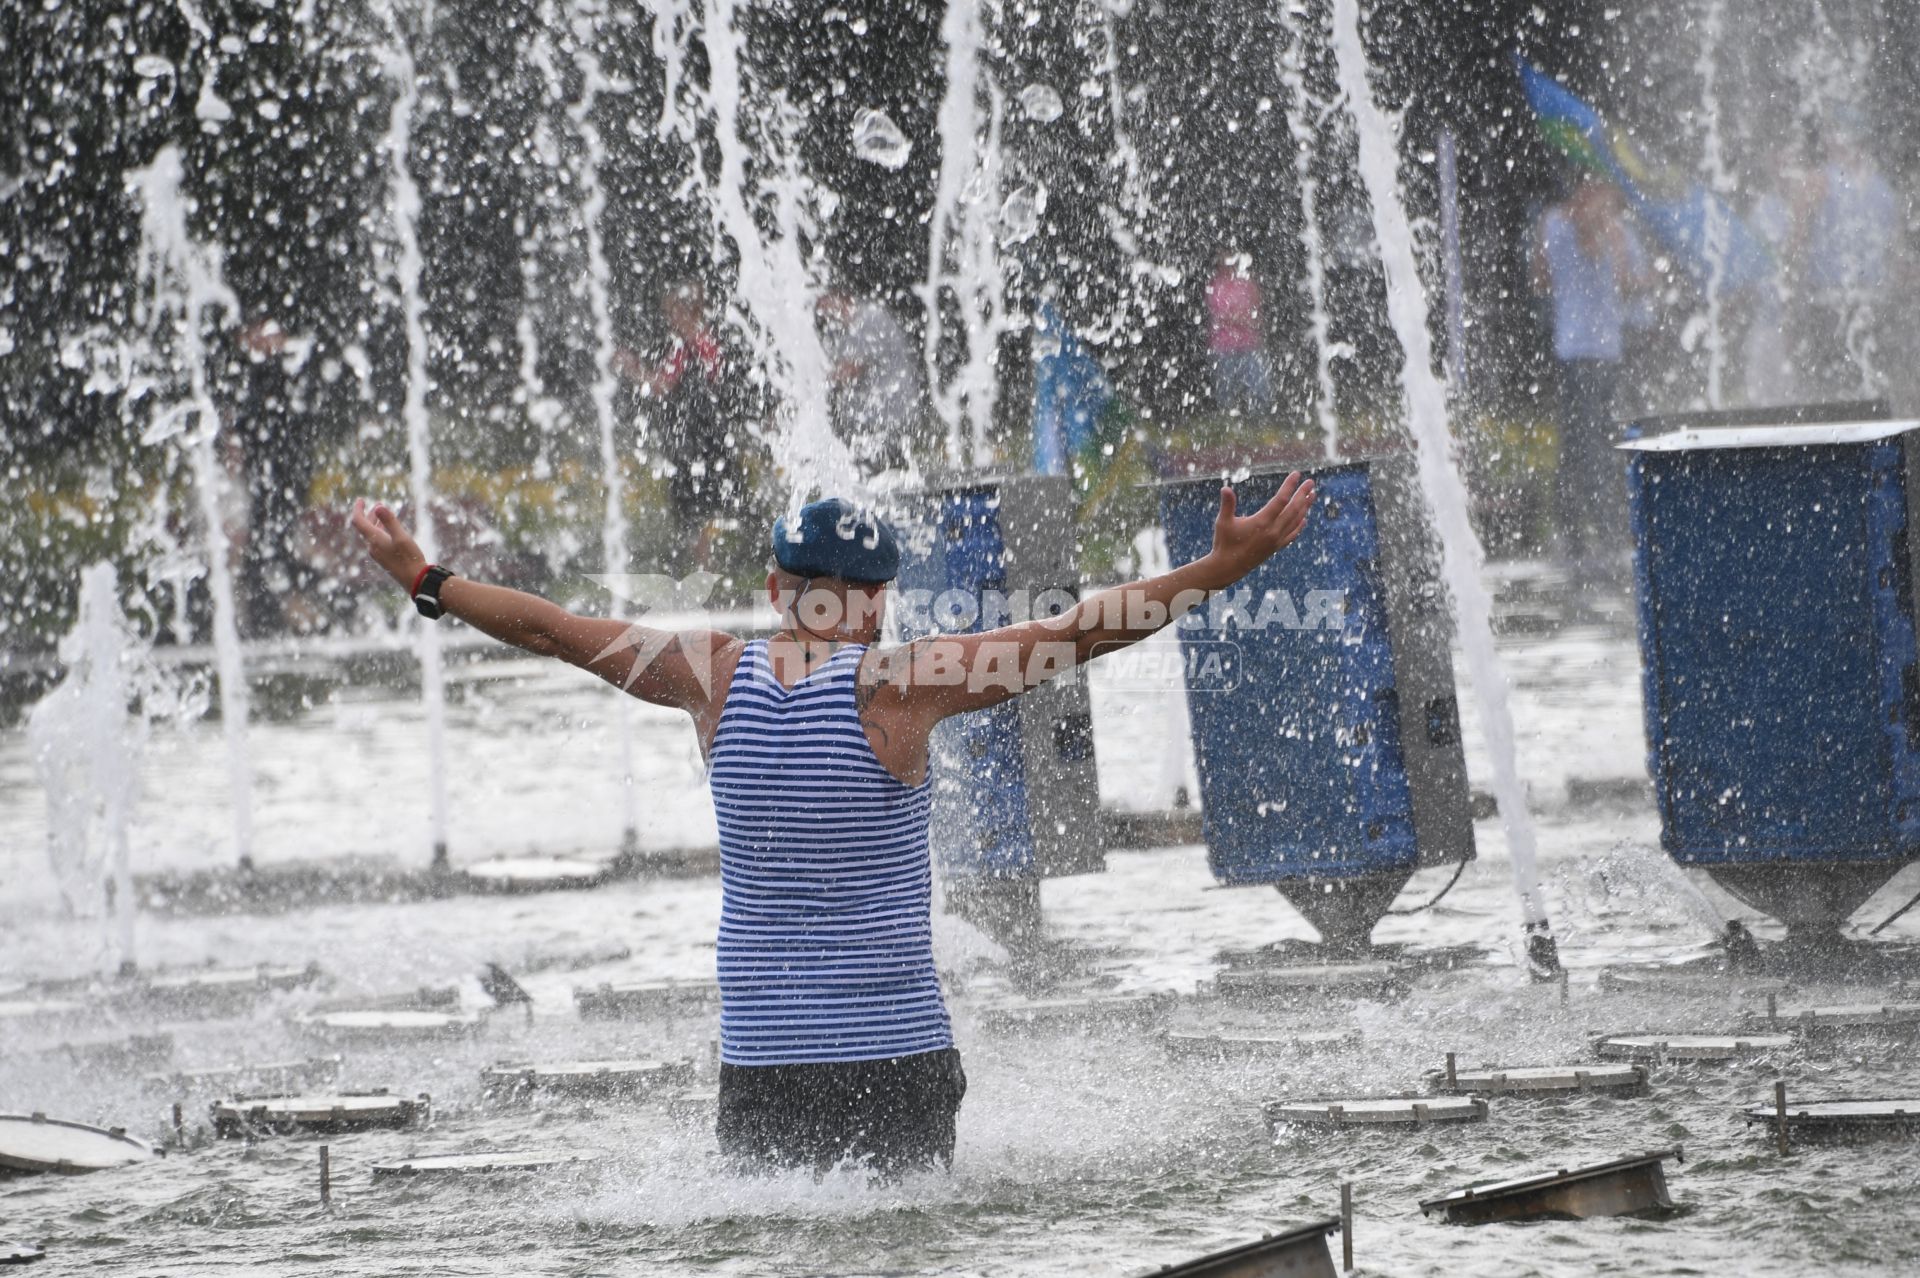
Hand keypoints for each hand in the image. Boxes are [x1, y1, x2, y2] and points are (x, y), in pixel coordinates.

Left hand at [349, 499, 427, 590]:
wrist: (415, 579)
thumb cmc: (409, 558)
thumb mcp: (401, 536)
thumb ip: (390, 521)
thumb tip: (379, 506)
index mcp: (374, 540)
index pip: (358, 521)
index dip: (358, 509)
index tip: (361, 499)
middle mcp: (372, 547)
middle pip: (365, 527)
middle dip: (369, 514)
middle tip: (378, 504)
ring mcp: (377, 554)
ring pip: (371, 534)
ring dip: (376, 523)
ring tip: (384, 514)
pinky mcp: (384, 558)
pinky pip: (377, 541)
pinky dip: (381, 531)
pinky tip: (389, 531)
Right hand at [1196, 473, 1315, 589]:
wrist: (1228, 567)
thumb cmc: (1224, 543)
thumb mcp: (1223, 522)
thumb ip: (1227, 504)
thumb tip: (1225, 488)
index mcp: (1261, 522)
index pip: (1280, 500)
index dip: (1289, 486)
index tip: (1296, 474)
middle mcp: (1273, 531)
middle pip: (1293, 509)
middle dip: (1302, 494)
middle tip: (1311, 482)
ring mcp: (1276, 540)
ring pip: (1296, 520)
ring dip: (1305, 507)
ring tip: (1312, 495)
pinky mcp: (1276, 547)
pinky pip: (1292, 534)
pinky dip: (1300, 525)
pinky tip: (1304, 518)